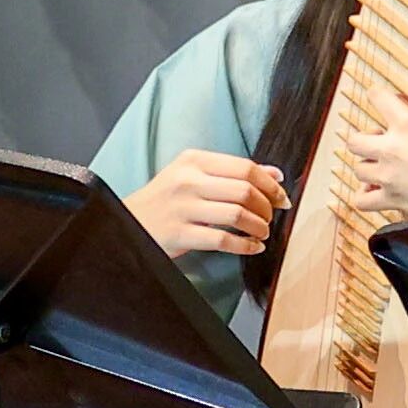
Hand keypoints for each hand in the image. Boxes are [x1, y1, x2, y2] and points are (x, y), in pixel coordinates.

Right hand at [125, 149, 288, 264]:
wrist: (126, 221)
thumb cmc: (166, 198)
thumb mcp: (193, 175)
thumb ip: (233, 172)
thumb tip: (276, 174)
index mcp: (194, 160)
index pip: (245, 167)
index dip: (270, 184)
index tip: (281, 197)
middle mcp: (188, 180)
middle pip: (245, 190)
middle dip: (267, 207)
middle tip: (271, 217)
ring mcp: (182, 207)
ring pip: (237, 215)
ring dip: (259, 227)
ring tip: (262, 232)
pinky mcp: (180, 234)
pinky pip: (223, 240)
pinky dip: (245, 246)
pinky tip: (252, 247)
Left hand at [327, 95, 407, 236]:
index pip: (377, 97)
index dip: (377, 95)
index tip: (381, 99)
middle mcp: (392, 150)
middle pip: (355, 139)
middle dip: (364, 138)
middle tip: (380, 140)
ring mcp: (388, 177)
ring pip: (357, 168)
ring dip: (367, 166)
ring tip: (380, 166)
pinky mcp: (391, 200)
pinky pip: (362, 200)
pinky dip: (366, 196)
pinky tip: (377, 191)